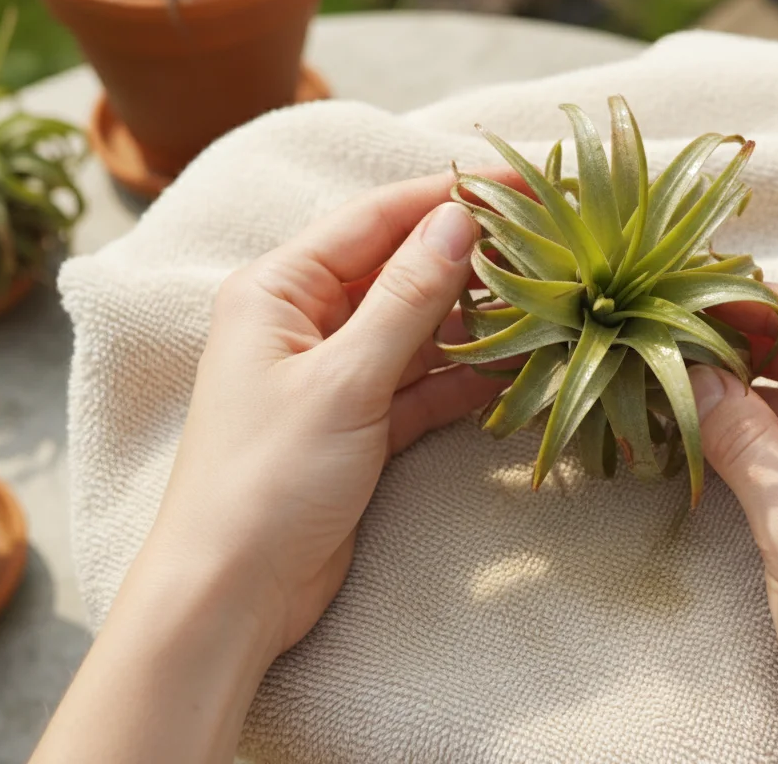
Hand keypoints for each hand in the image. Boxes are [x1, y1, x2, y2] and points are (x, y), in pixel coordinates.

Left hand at [151, 173, 503, 655]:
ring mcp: (333, 375)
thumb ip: (406, 299)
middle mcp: (303, 323)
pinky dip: (462, 379)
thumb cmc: (266, 479)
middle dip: (468, 260)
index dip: (446, 197)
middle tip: (546, 246)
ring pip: (415, 330)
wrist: (231, 593)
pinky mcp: (357, 424)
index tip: (517, 184)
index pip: (374, 221)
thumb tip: (459, 221)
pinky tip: (515, 369)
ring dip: (474, 322)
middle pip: (398, 271)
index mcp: (278, 290)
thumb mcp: (343, 380)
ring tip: (546, 304)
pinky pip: (419, 384)